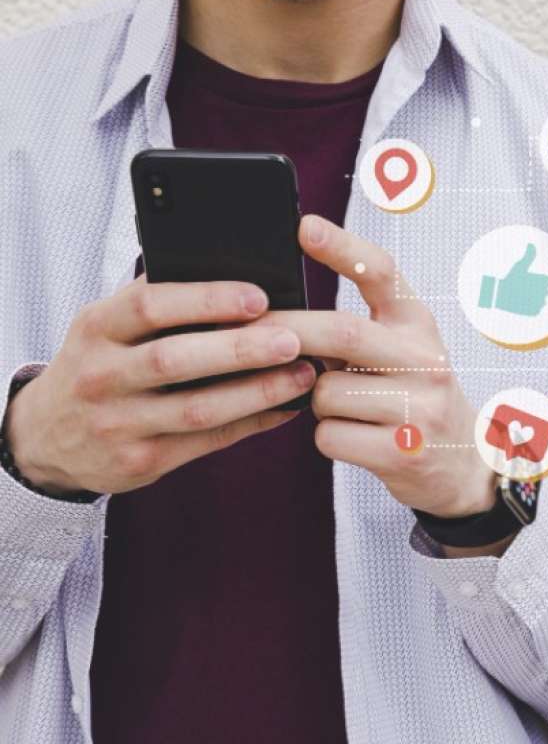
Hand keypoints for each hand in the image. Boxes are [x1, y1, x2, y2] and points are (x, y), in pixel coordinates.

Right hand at [4, 278, 315, 496]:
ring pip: (198, 408)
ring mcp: (118, 423)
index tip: (259, 296)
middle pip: (175, 359)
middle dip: (240, 349)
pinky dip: (253, 422)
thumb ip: (158, 306)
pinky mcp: (141, 460)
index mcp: (97, 328)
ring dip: (259, 392)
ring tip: (304, 375)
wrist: (48, 436)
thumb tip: (242, 282)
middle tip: (294, 338)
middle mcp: (102, 375)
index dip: (207, 299)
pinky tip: (287, 407)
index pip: (149, 305)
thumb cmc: (101, 364)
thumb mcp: (108, 327)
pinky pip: (207, 440)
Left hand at [260, 215, 493, 518]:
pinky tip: (353, 437)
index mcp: (419, 325)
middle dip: (287, 333)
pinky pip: (329, 435)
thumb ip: (357, 329)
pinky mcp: (403, 452)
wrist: (464, 463)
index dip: (343, 249)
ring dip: (314, 400)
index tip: (305, 227)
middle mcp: (425, 360)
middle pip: (341, 332)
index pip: (383, 274)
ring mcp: (419, 408)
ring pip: (326, 392)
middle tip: (246, 333)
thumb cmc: (412, 397)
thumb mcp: (403, 351)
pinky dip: (327, 436)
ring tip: (344, 408)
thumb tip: (278, 318)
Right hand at [478, 243, 547, 316]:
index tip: (529, 281)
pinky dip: (533, 308)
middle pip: (545, 291)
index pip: (546, 281)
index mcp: (541, 282)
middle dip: (538, 290)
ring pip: (542, 301)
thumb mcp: (518, 267)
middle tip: (525, 289)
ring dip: (537, 299)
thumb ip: (528, 256)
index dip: (539, 281)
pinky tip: (525, 304)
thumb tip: (531, 244)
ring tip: (525, 296)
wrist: (498, 296)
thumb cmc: (508, 280)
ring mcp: (539, 304)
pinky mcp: (535, 313)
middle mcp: (542, 293)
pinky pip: (538, 310)